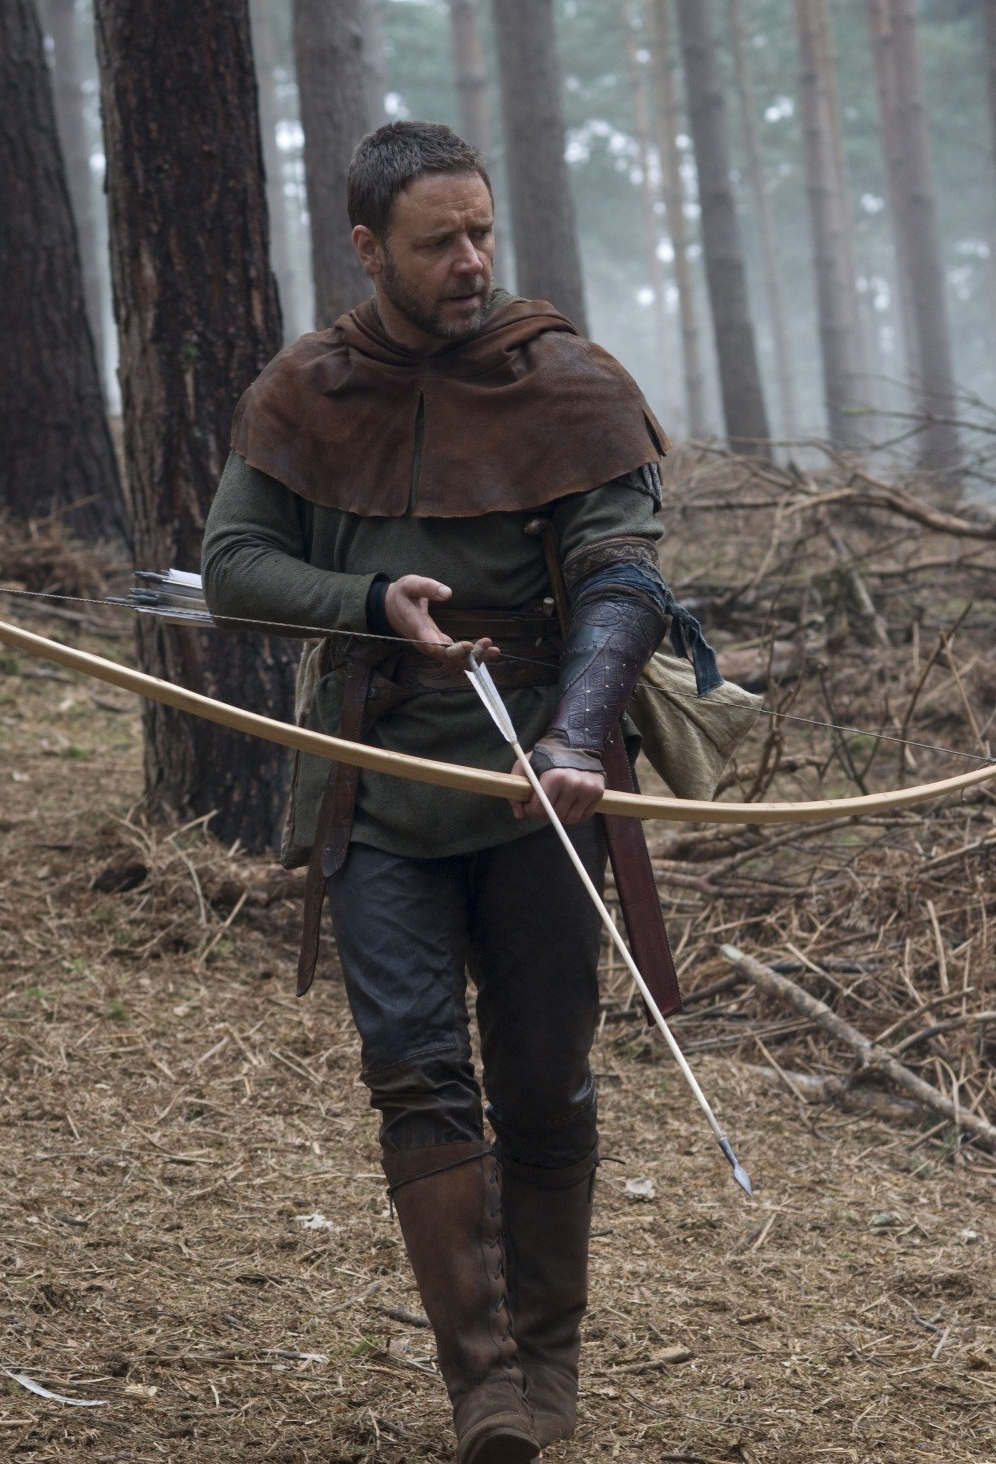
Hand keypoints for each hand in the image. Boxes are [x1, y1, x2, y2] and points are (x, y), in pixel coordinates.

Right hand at [384, 576, 499, 665]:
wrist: (389, 607)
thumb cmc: (401, 595)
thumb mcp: (410, 584)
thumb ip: (427, 587)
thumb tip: (448, 592)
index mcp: (418, 630)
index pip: (435, 646)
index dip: (452, 650)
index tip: (469, 645)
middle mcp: (426, 643)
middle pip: (449, 658)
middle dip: (469, 654)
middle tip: (488, 643)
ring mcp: (432, 647)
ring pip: (454, 660)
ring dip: (474, 658)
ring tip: (494, 650)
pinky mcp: (439, 646)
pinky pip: (456, 656)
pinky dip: (472, 656)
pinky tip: (489, 652)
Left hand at [512, 759, 604, 825]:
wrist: (575, 743)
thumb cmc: (547, 755)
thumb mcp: (525, 764)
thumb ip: (518, 788)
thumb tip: (519, 814)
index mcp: (554, 777)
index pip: (541, 809)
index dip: (532, 810)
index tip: (530, 806)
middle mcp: (573, 784)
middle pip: (556, 815)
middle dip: (546, 813)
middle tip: (543, 805)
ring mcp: (588, 789)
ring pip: (571, 819)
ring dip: (561, 815)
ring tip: (556, 803)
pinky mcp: (598, 792)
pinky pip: (584, 816)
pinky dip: (576, 813)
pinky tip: (570, 802)